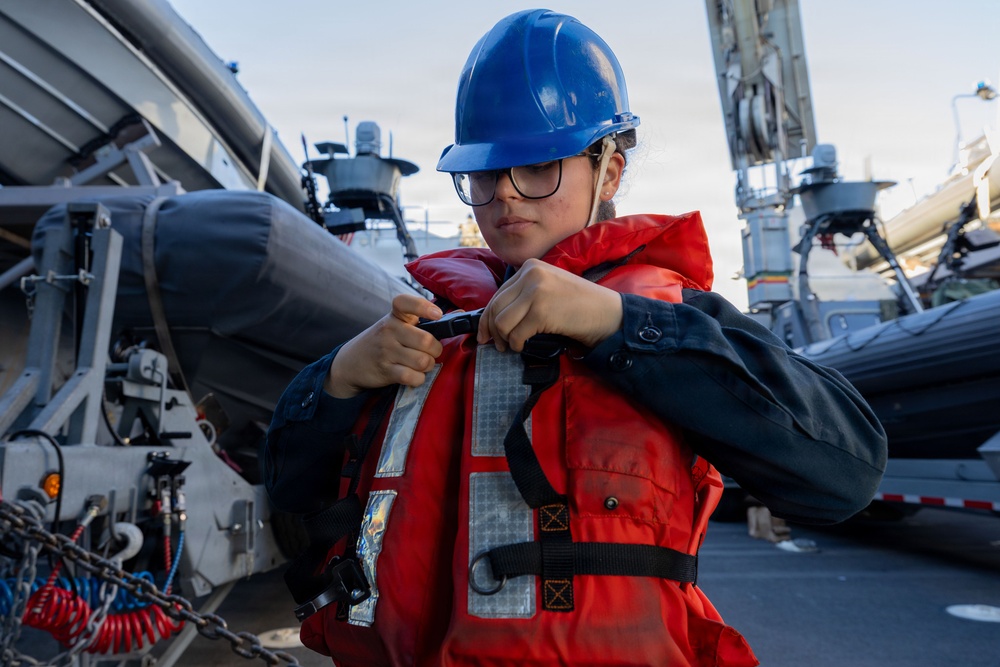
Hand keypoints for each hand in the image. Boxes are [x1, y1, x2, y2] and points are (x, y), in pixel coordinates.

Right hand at [325, 294, 443, 397]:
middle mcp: (389, 330)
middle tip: (431, 352)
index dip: (424, 307)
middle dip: (435, 350)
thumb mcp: (398, 324)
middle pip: (426, 341)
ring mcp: (386, 350)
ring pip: (423, 361)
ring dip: (428, 366)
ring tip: (421, 364)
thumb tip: (461, 312)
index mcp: (395, 315)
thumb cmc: (383, 341)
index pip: (405, 302)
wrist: (351, 362)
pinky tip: (413, 375)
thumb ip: (426, 319)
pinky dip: (418, 379)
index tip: (437, 315)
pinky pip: (412, 377)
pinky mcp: (385, 370)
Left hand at [476, 258, 622, 351]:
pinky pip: (516, 334)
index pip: (498, 294)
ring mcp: (536, 291)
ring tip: (512, 346)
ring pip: (502, 321)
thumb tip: (494, 318)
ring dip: (504, 339)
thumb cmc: (579, 305)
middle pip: (496, 307)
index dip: (487, 317)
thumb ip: (524, 295)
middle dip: (492, 330)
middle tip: (497, 345)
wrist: (607, 313)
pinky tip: (522, 346)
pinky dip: (516, 344)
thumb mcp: (548, 288)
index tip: (486, 333)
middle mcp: (531, 275)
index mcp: (530, 267)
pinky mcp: (541, 311)